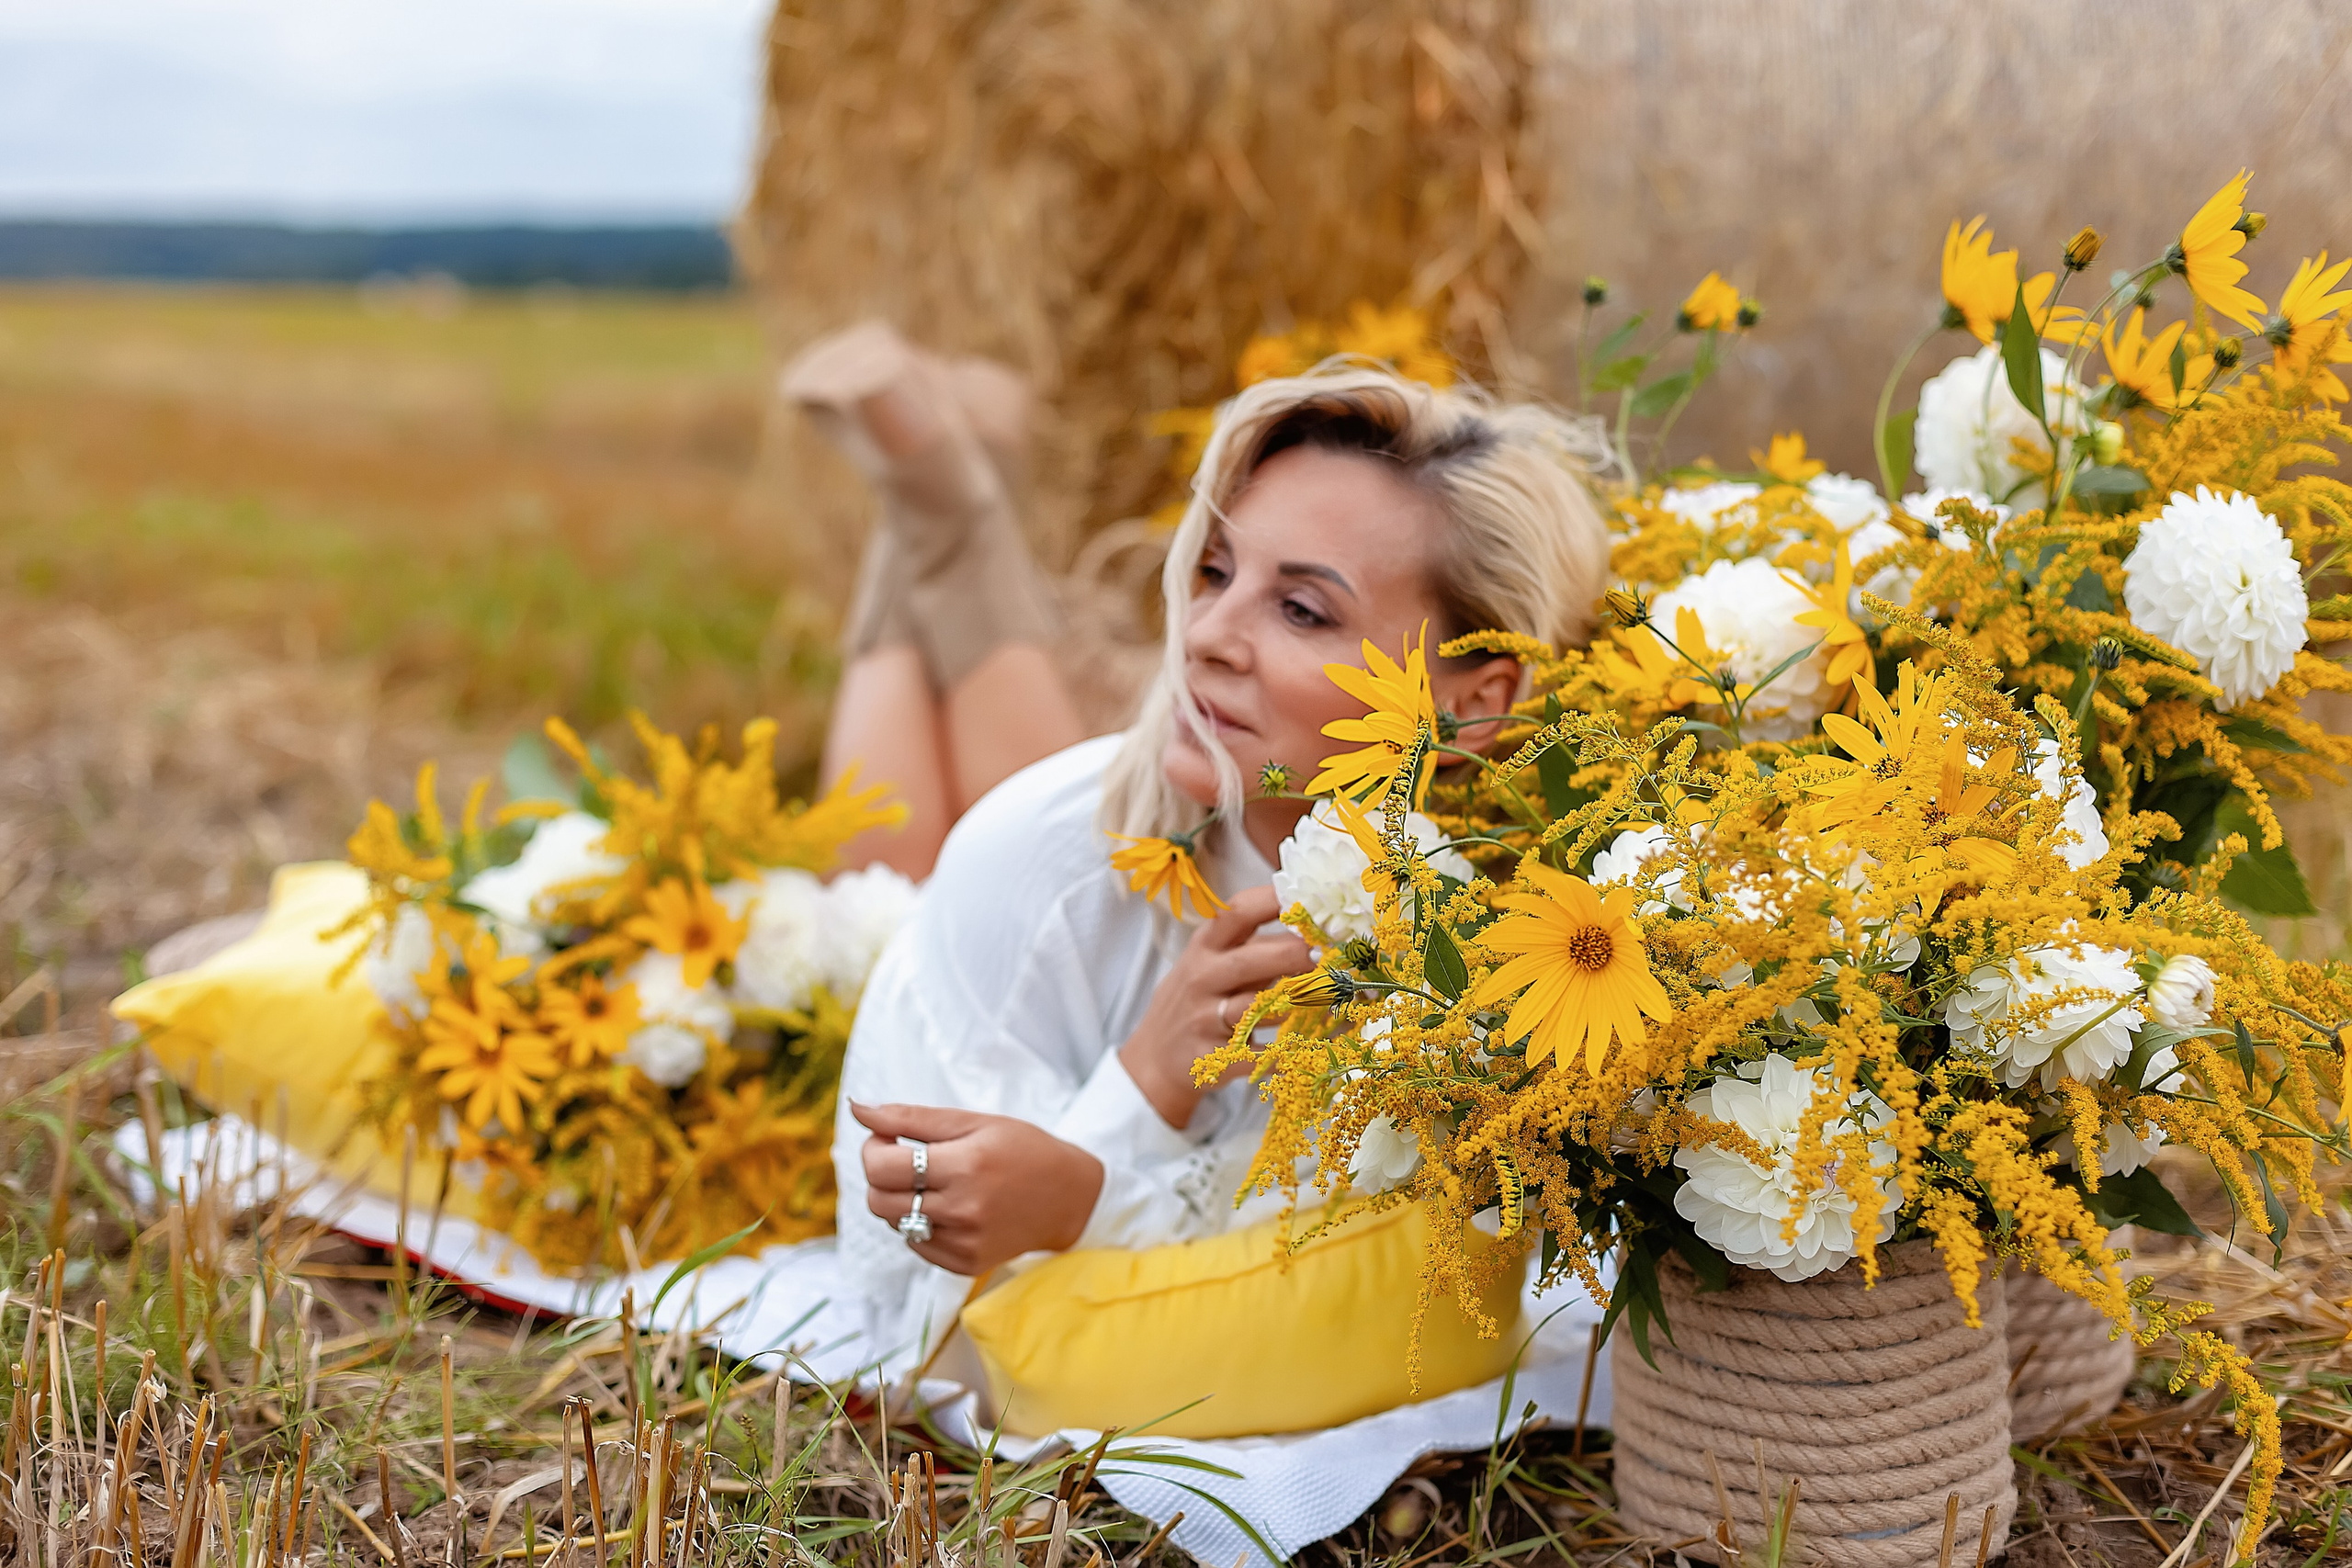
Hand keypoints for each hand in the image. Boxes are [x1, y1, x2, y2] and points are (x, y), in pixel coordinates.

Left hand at [850, 1100, 1104, 1276]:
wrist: (1070, 1197)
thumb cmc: (1020, 1149)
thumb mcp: (972, 1122)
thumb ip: (910, 1117)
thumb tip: (857, 1108)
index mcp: (964, 1165)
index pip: (881, 1167)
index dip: (872, 1148)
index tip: (887, 1138)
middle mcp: (963, 1209)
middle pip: (878, 1199)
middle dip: (880, 1175)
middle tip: (905, 1159)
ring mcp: (964, 1242)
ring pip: (894, 1223)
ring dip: (899, 1199)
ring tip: (930, 1183)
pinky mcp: (965, 1264)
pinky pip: (916, 1244)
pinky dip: (920, 1223)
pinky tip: (949, 1208)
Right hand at [1118, 885, 1311, 1130]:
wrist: (1155, 1059)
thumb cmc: (1198, 1000)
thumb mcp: (1211, 964)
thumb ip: (1253, 948)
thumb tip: (1313, 930)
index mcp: (1205, 947)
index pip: (1236, 913)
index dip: (1273, 901)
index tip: (1309, 898)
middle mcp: (1201, 978)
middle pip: (1249, 960)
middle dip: (1293, 954)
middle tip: (1329, 954)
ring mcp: (1203, 1019)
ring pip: (1253, 1008)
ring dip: (1294, 1003)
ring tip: (1328, 998)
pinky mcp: (1210, 1058)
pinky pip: (1253, 1056)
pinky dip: (1282, 1056)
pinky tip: (1311, 1053)